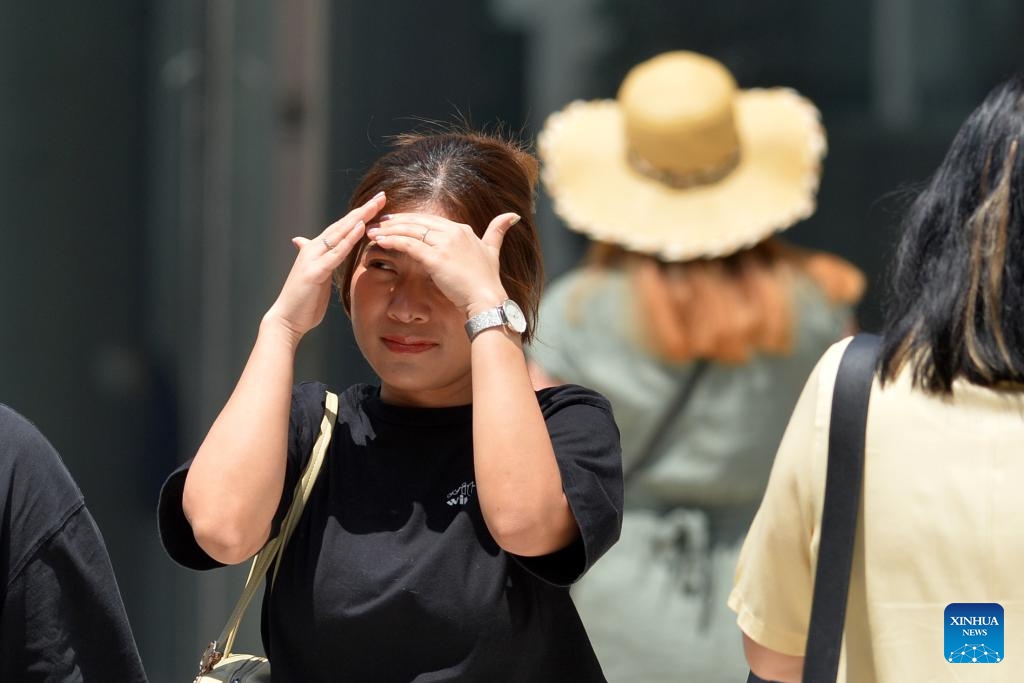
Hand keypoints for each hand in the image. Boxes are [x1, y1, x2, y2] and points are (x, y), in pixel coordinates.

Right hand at [263, 191, 385, 339]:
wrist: (287, 319)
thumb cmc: (303, 301)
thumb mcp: (315, 277)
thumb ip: (319, 261)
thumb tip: (308, 246)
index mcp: (317, 250)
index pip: (342, 228)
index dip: (359, 215)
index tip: (377, 205)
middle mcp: (314, 249)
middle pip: (343, 225)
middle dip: (363, 210)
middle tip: (382, 196)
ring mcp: (313, 259)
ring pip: (340, 233)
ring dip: (359, 218)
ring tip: (375, 205)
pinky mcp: (315, 271)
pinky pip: (336, 252)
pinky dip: (348, 238)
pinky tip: (361, 227)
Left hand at [365, 211, 520, 317]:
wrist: (487, 300)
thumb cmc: (487, 281)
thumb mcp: (493, 251)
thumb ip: (498, 232)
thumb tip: (513, 215)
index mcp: (463, 230)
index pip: (430, 220)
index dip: (411, 219)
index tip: (396, 219)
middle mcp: (453, 233)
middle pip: (417, 222)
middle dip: (396, 221)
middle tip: (379, 222)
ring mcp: (444, 244)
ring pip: (410, 230)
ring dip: (389, 229)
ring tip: (373, 231)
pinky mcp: (436, 258)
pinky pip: (408, 244)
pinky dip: (391, 240)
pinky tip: (378, 240)